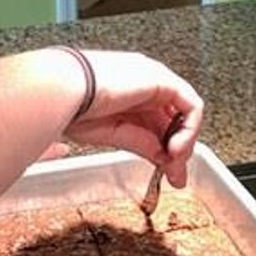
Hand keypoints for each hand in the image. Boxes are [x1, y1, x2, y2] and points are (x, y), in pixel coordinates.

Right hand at [63, 50, 202, 187]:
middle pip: (175, 119)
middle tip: (176, 176)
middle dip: (179, 151)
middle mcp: (144, 82)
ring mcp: (155, 78)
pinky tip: (175, 148)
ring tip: (174, 163)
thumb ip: (144, 145)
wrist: (64, 91)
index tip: (169, 174)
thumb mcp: (115, 134)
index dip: (168, 149)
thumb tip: (168, 164)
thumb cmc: (73, 108)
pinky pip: (191, 107)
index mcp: (128, 90)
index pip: (159, 121)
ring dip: (185, 142)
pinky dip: (189, 131)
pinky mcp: (163, 80)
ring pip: (186, 113)